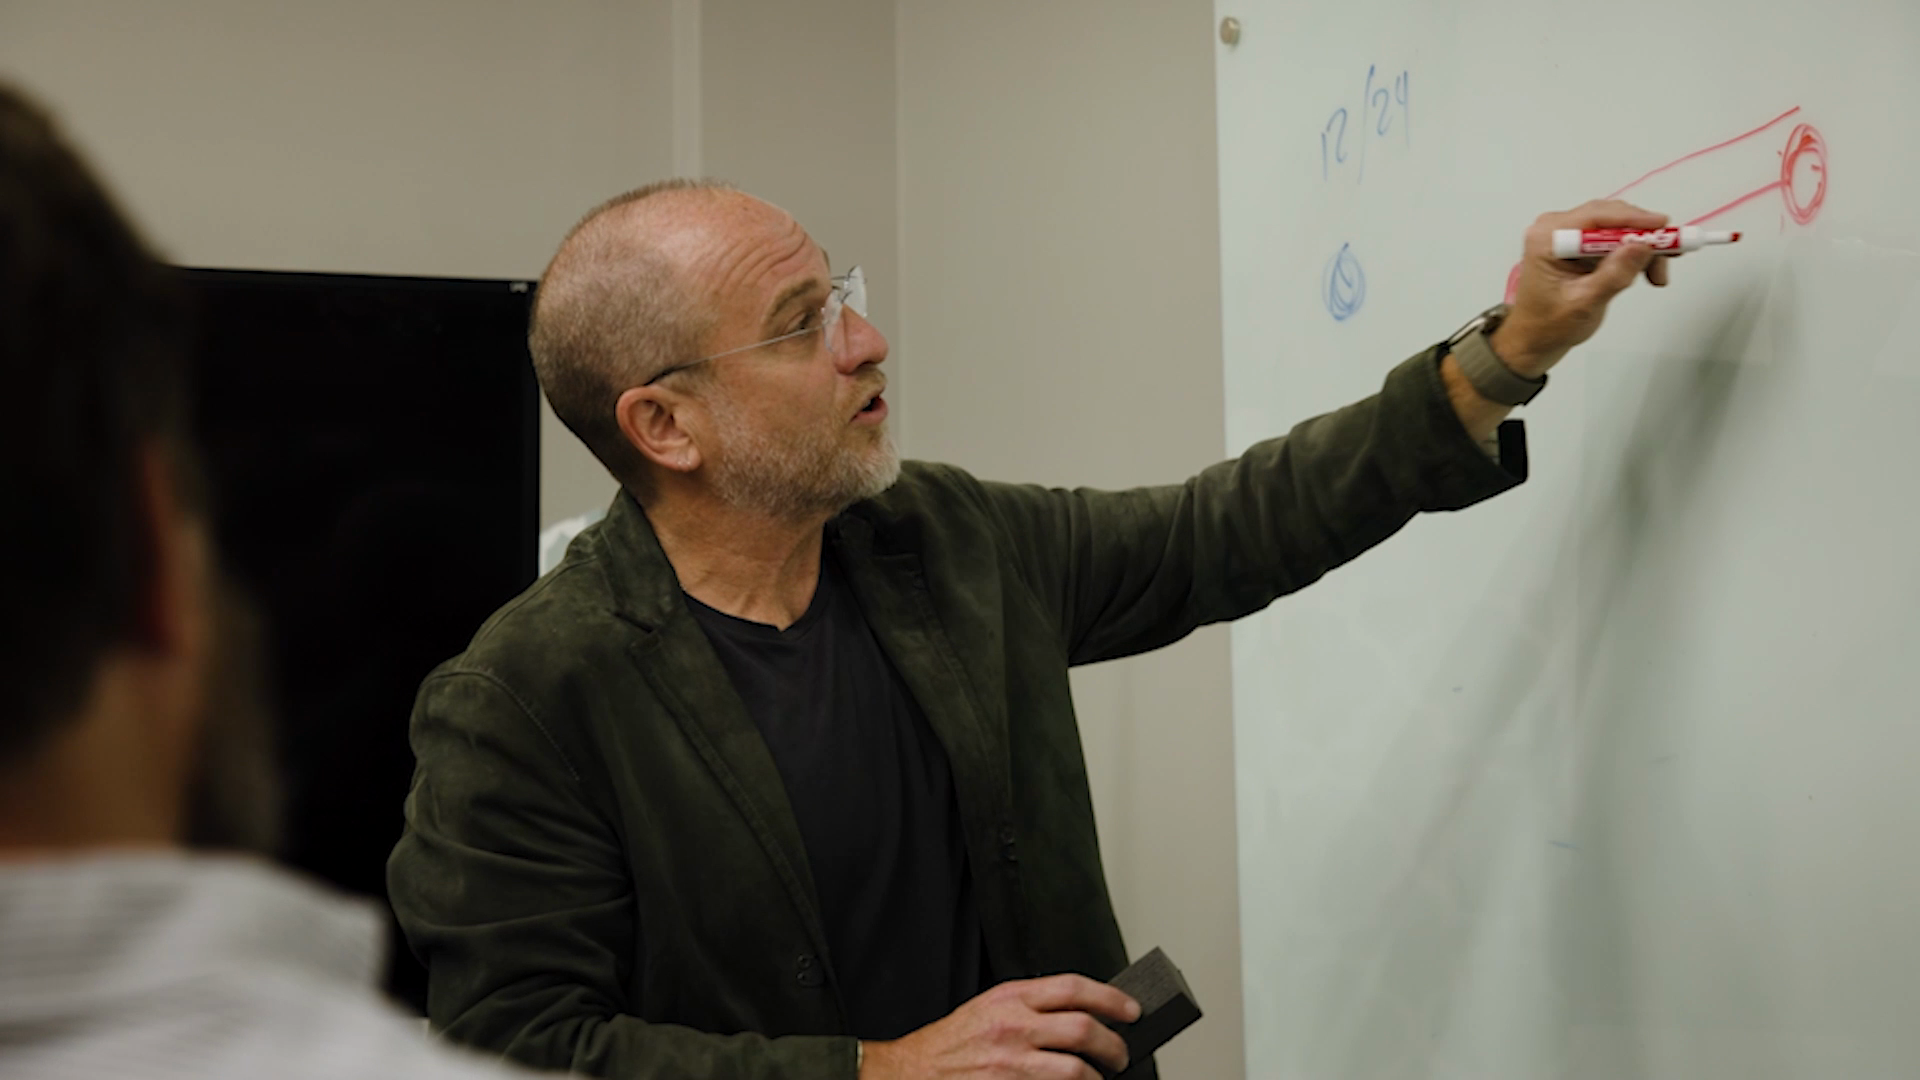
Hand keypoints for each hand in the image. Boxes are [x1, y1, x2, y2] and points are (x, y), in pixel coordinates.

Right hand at [860, 975, 1141, 1079]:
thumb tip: (1082, 1012)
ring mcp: (1012, 1063)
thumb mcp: (992, 1006)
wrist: (915, 1071)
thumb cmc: (954, 1041)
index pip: (1074, 988)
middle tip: (1120, 1054)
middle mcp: (1013, 1026)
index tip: (1130, 1009)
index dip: (1111, 998)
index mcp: (1011, 997)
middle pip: (1083, 1029)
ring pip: (1076, 1069)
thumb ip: (1033, 1005)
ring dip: (1097, 1077)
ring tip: (1101, 1078)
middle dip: (1113, 1044)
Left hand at [1494, 199, 1673, 376]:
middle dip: (1642, 237)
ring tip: (1657, 277)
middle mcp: (1555, 228)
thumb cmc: (1549, 326)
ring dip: (1642, 250)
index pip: (1595, 216)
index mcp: (1546, 237)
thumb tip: (1642, 246)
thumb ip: (1613, 275)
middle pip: (1611, 219)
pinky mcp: (1580, 247)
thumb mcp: (1584, 303)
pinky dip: (1633, 256)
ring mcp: (1568, 236)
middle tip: (1671, 254)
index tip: (1663, 227)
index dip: (1633, 219)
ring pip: (1618, 230)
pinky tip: (1648, 273)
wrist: (1533, 341)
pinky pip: (1615, 242)